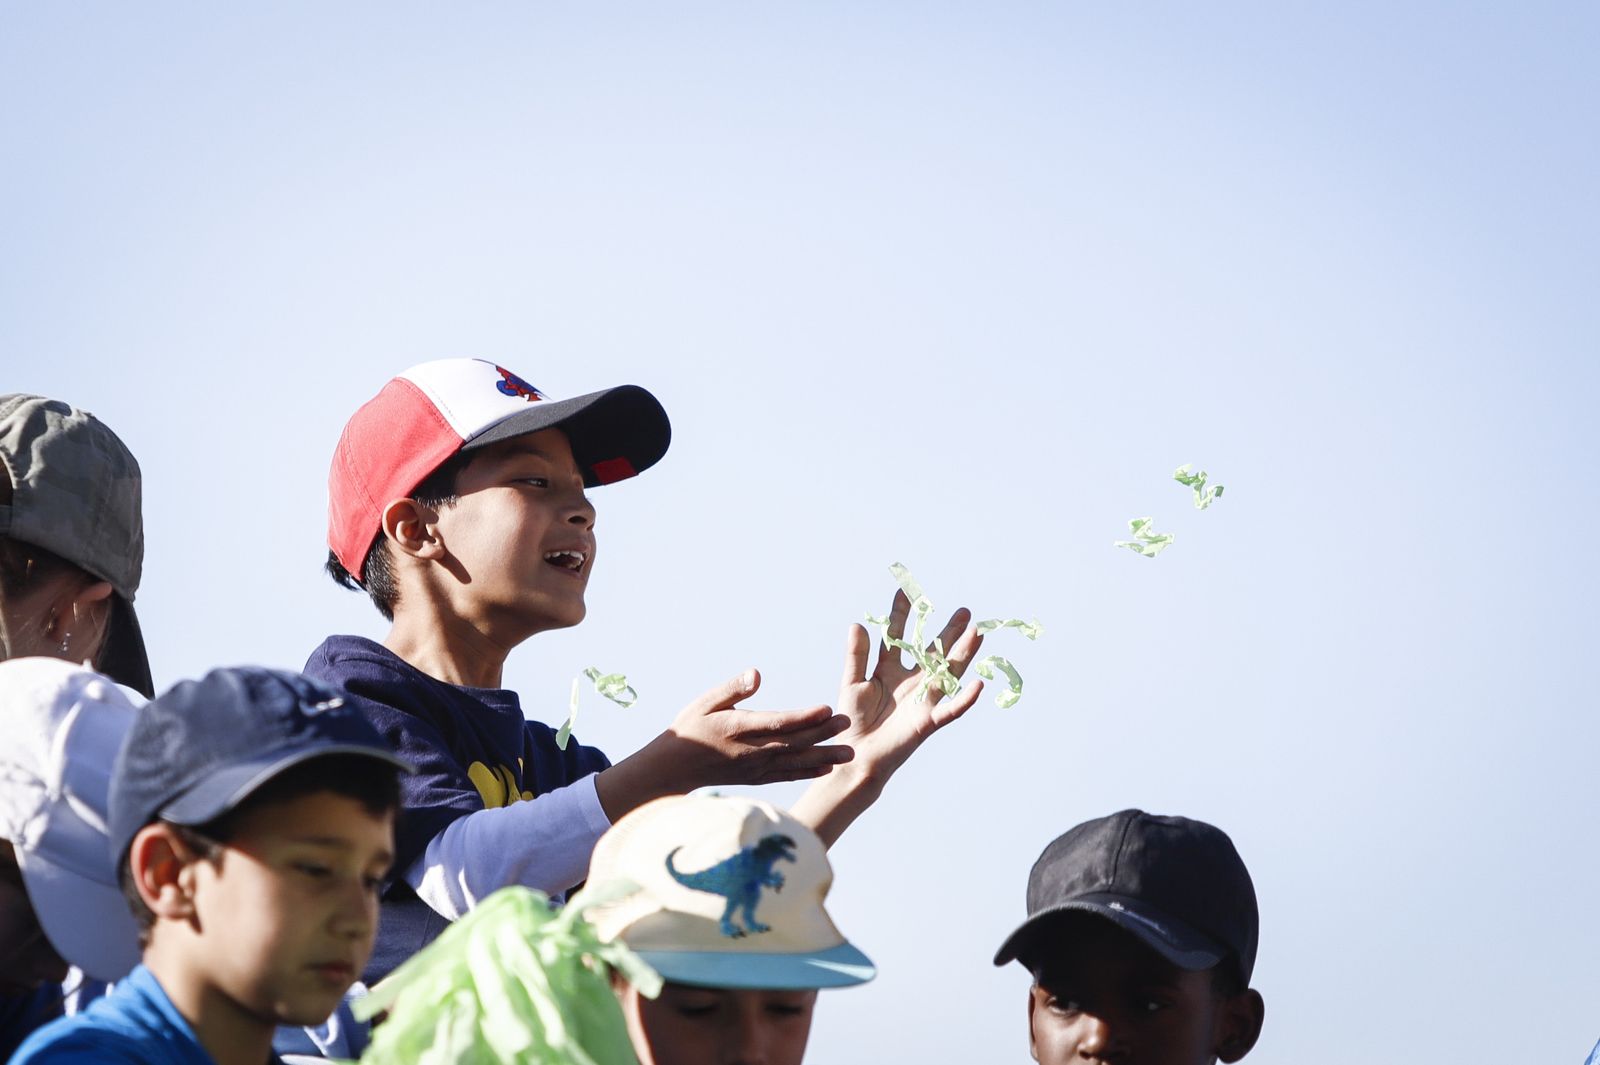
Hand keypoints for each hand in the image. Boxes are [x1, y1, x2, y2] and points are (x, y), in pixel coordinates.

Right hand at [595, 669, 851, 820]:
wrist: (673, 768)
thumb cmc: (689, 728)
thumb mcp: (705, 702)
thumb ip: (733, 689)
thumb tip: (756, 673)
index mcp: (739, 728)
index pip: (778, 722)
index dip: (804, 717)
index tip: (828, 709)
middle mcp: (751, 751)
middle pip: (794, 742)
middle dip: (823, 734)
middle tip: (849, 724)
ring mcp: (755, 768)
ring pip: (795, 762)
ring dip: (824, 757)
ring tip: (850, 754)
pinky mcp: (756, 778)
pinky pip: (787, 776)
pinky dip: (808, 772)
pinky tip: (827, 769)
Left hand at [791, 591, 984, 845]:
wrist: (855, 756)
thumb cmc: (852, 722)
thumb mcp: (853, 683)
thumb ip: (857, 655)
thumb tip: (858, 623)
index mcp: (890, 669)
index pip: (899, 636)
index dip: (903, 614)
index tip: (906, 590)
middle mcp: (911, 680)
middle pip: (934, 651)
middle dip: (949, 631)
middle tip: (965, 611)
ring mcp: (922, 699)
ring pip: (948, 673)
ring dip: (963, 654)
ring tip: (977, 633)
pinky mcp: (927, 721)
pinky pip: (950, 710)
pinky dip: (964, 699)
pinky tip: (977, 684)